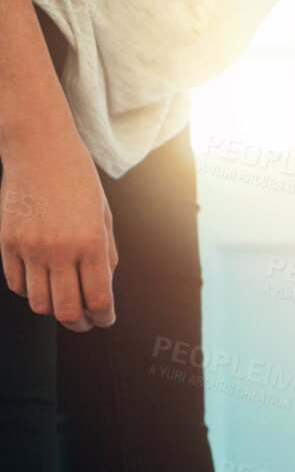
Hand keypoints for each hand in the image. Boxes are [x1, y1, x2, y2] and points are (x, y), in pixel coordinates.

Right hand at [0, 122, 116, 328]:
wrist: (38, 147)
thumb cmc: (77, 177)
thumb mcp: (103, 213)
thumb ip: (106, 252)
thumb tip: (104, 288)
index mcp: (91, 242)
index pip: (98, 299)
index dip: (103, 318)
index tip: (105, 320)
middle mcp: (60, 249)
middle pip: (66, 311)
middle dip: (79, 324)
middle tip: (85, 322)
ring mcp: (30, 248)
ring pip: (38, 303)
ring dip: (53, 310)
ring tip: (63, 302)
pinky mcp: (7, 243)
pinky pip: (16, 284)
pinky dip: (30, 291)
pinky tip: (41, 283)